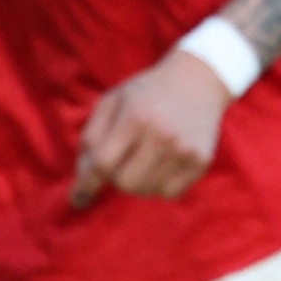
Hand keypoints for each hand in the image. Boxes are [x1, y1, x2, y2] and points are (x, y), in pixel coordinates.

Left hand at [70, 51, 229, 209]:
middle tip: (125, 159)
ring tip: (146, 157)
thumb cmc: (146, 93)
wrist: (197, 80)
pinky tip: (164, 162)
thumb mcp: (112, 102)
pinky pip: (170, 193)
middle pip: (125, 183)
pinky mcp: (201, 161)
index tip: (78, 200)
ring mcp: (185, 150)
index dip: (87, 184)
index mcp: (136, 116)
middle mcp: (162, 135)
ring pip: (147, 191)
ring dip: (139, 181)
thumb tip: (84, 179)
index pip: (104, 163)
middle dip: (117, 177)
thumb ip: (92, 138)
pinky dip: (161, 184)